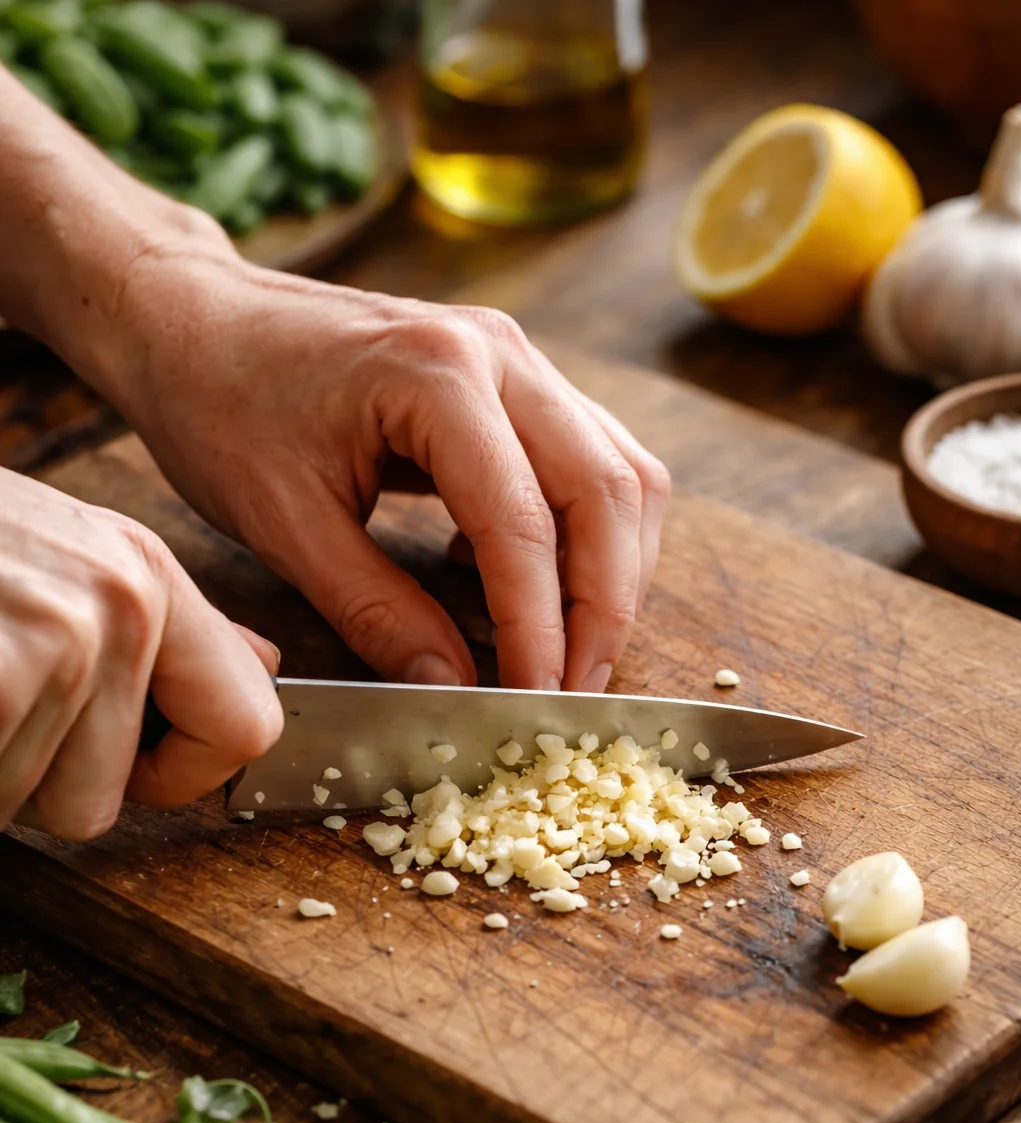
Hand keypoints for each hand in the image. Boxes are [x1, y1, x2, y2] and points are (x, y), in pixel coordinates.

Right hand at [0, 468, 281, 838]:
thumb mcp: (68, 556)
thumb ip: (169, 625)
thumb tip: (262, 667)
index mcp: (144, 572)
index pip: (248, 726)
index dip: (186, 774)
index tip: (135, 765)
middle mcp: (119, 600)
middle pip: (110, 797)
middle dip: (37, 779)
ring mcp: (57, 637)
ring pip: (42, 804)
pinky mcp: (1, 675)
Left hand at [107, 255, 670, 691]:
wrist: (195, 321)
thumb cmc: (221, 407)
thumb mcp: (286, 527)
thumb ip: (376, 612)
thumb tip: (452, 687)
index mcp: (435, 376)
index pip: (523, 524)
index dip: (539, 627)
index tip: (534, 699)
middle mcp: (498, 353)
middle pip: (609, 490)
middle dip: (603, 606)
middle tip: (574, 691)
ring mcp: (515, 357)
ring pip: (621, 472)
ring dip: (614, 570)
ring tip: (572, 652)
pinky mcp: (513, 378)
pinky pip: (593, 458)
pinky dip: (586, 532)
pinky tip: (527, 582)